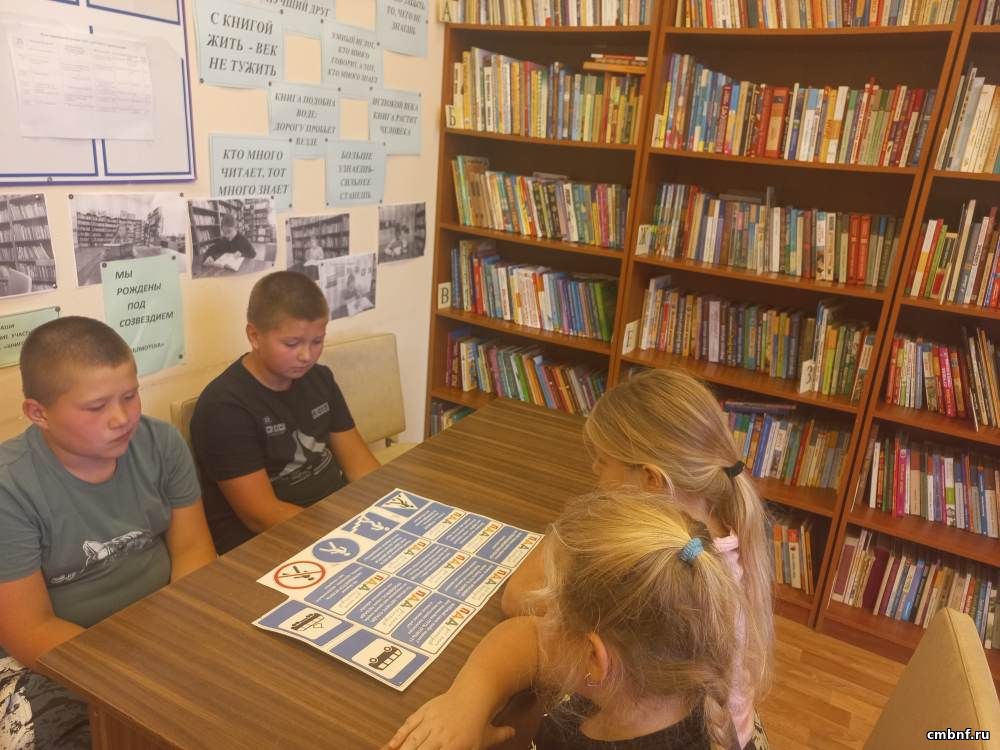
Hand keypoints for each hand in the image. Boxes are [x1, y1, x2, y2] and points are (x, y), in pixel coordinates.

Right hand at [381, 691, 514, 749]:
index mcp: (454, 746)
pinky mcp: (423, 713)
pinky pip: (408, 726)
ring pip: (411, 739)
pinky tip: (390, 745)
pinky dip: (398, 736)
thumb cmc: (480, 718)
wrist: (473, 691)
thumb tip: (512, 735)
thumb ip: (498, 739)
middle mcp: (439, 736)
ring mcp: (430, 723)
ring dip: (401, 749)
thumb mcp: (489, 736)